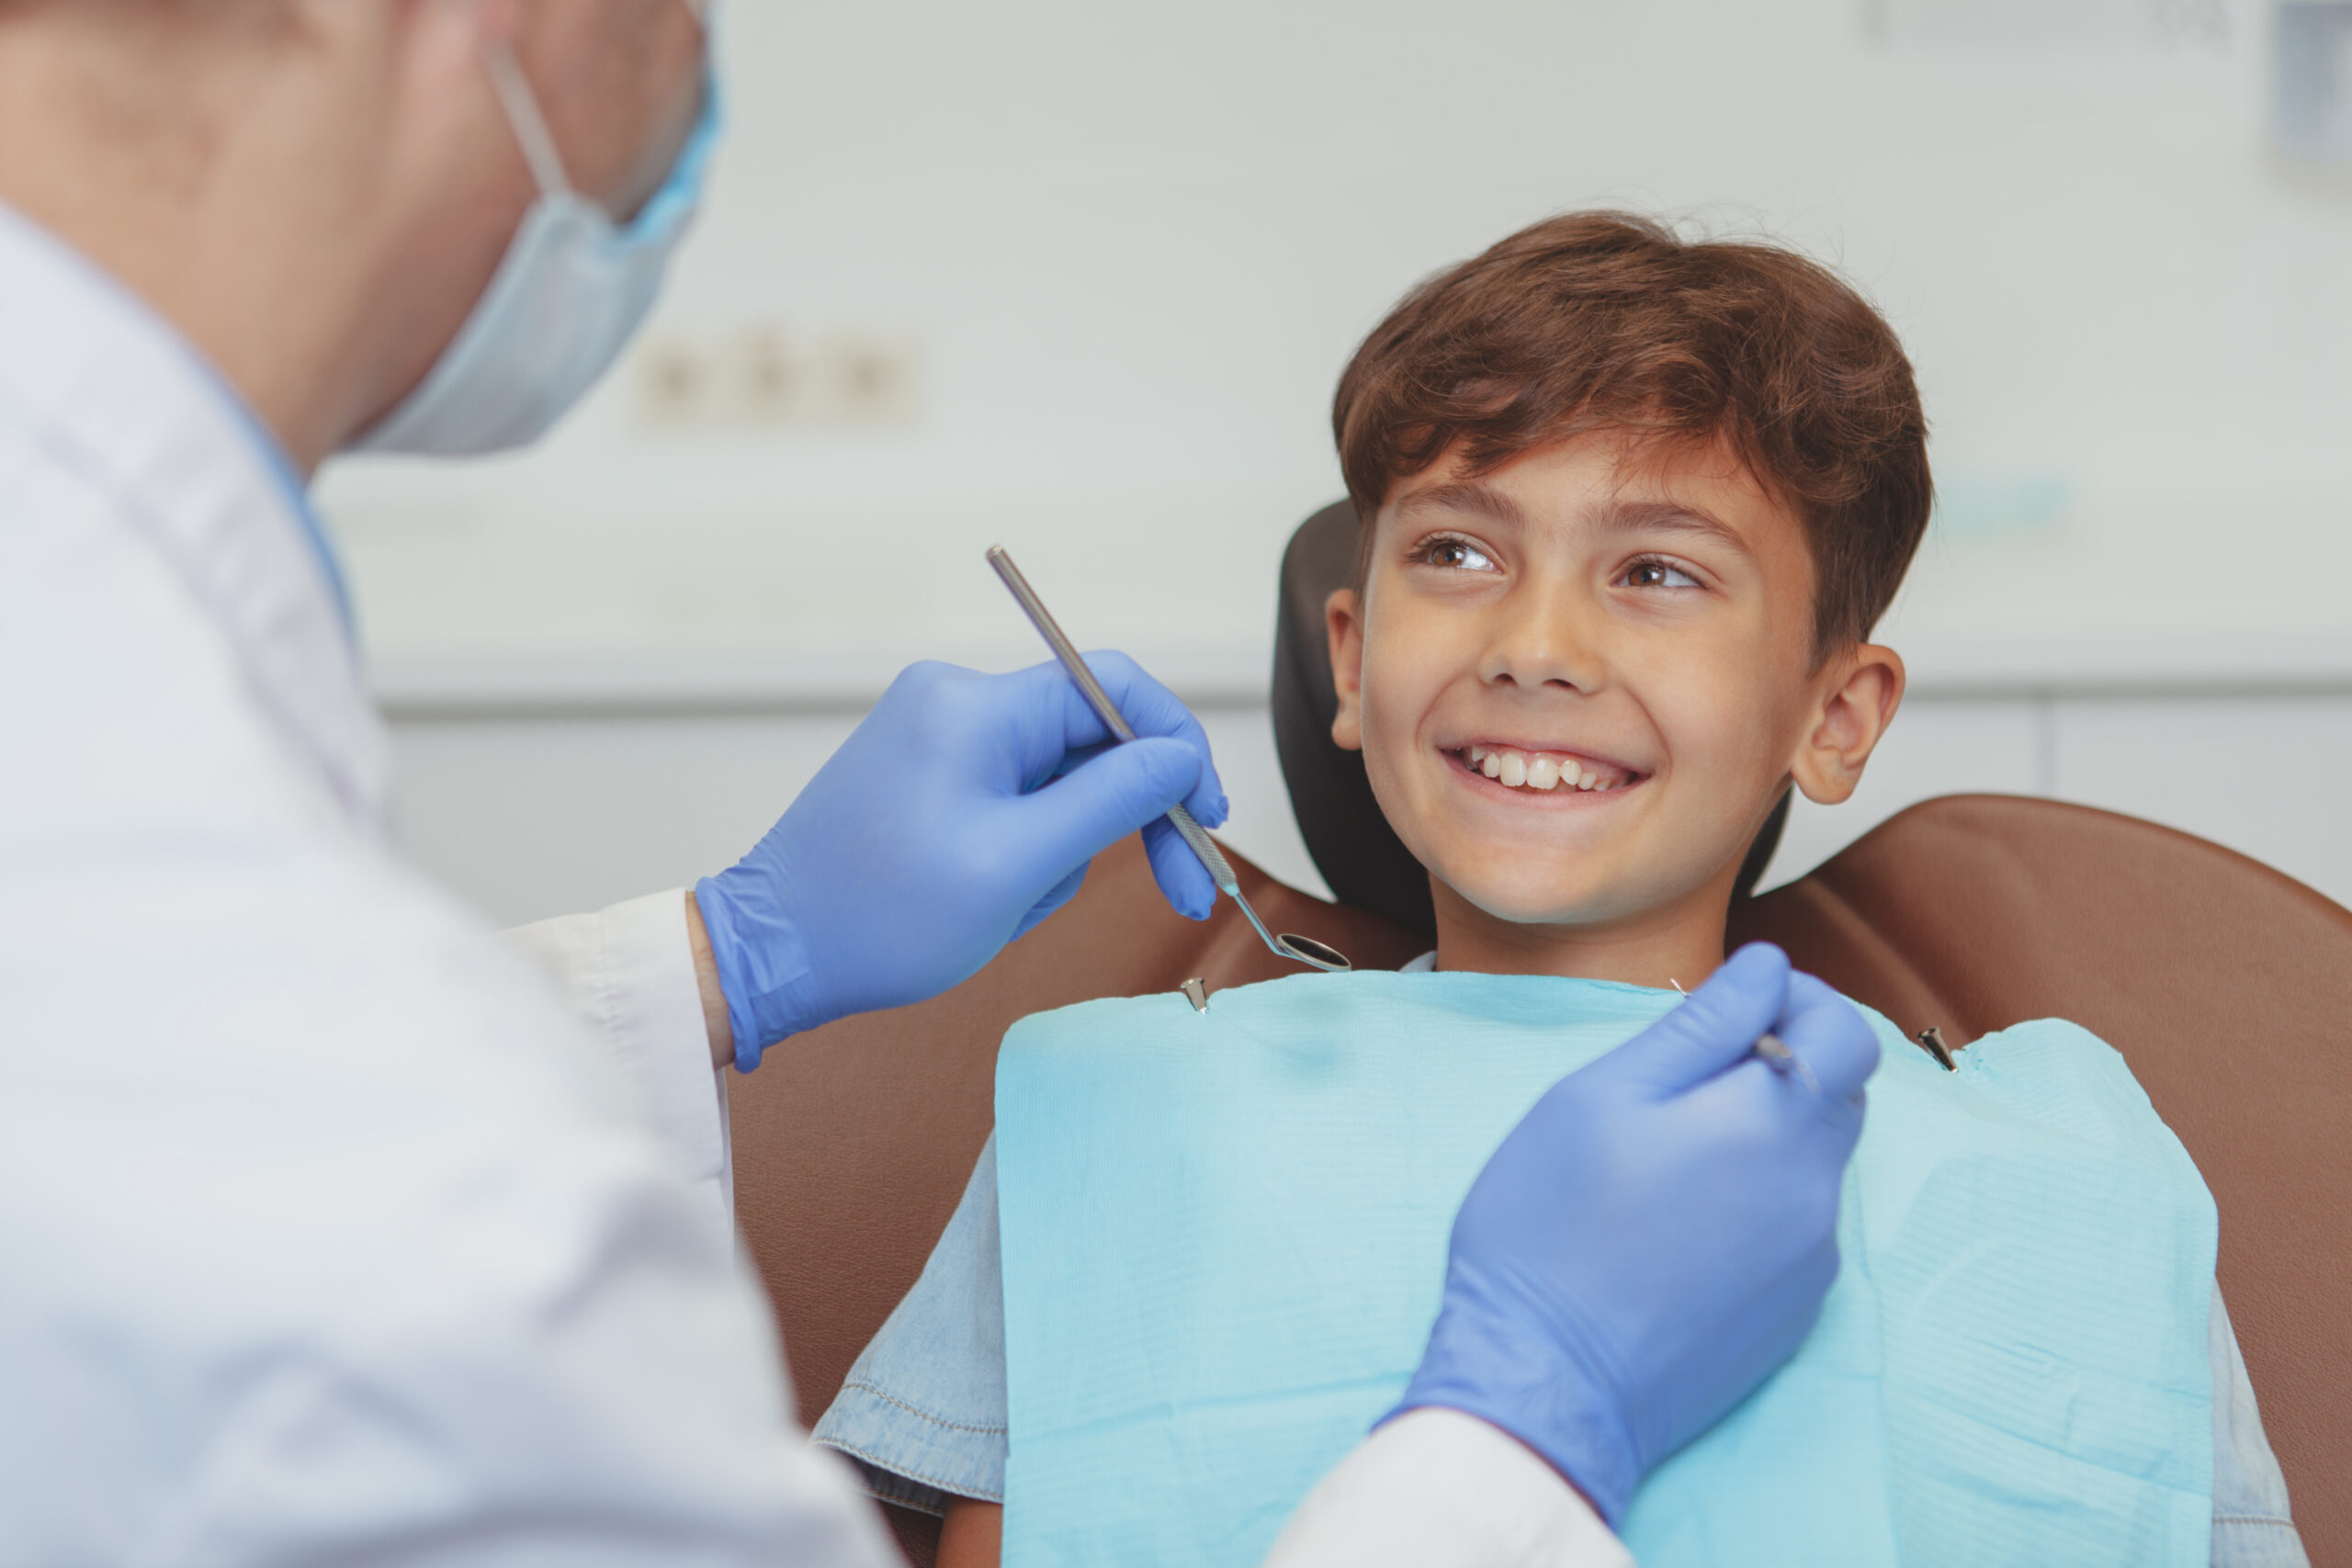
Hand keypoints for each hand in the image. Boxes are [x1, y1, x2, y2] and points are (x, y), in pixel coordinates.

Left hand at [694, 654, 1226, 1069]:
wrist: (776, 953)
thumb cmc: (882, 917)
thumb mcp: (1019, 865)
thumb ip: (1112, 801)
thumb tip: (1180, 757)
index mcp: (976, 706)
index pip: (1115, 688)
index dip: (1178, 748)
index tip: (1207, 818)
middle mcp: (956, 701)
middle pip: (1093, 737)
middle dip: (1132, 817)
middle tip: (1181, 892)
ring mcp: (939, 735)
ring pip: (1060, 782)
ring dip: (1064, 852)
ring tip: (1015, 908)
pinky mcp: (929, 774)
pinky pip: (1017, 803)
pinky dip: (1028, 855)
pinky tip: (993, 901)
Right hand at [1391, 943, 1880, 1525]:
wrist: (1545, 1383)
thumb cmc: (1550, 1228)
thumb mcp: (1599, 1097)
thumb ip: (1700, 1025)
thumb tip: (1768, 967)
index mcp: (1772, 1125)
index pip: (1847, 1032)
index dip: (1797, 1001)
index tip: (1730, 1011)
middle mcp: (1815, 1192)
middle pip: (1839, 1094)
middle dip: (1782, 1063)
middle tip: (1688, 1076)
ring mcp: (1811, 1261)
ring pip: (1814, 1161)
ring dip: (1765, 1133)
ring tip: (1668, 1153)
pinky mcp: (1794, 1313)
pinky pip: (1795, 1226)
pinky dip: (1755, 1199)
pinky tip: (1676, 1221)